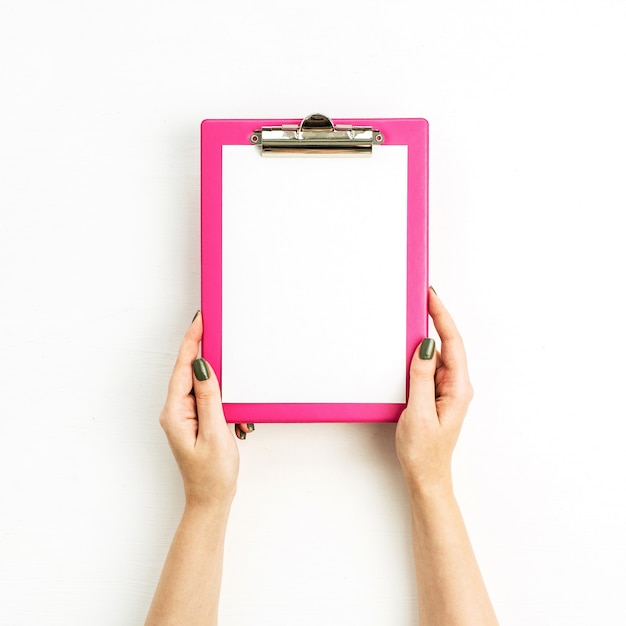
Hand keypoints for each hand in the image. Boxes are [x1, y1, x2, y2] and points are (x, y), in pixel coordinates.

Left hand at [159, 312, 238, 507]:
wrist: (210, 500)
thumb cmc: (212, 474)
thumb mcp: (215, 433)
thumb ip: (209, 397)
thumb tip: (202, 366)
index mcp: (176, 412)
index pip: (183, 368)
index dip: (191, 341)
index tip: (200, 320)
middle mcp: (176, 411)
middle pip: (188, 370)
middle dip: (202, 349)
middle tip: (214, 327)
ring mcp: (185, 416)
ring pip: (199, 383)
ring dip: (216, 376)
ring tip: (225, 367)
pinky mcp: (195, 420)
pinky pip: (206, 397)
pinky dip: (221, 394)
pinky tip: (232, 405)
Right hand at [396, 289, 473, 492]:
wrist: (425, 477)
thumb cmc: (425, 452)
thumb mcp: (419, 412)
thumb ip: (421, 377)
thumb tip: (424, 345)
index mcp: (458, 388)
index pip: (452, 342)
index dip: (442, 316)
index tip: (431, 296)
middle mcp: (455, 386)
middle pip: (446, 344)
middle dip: (433, 319)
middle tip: (418, 299)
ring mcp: (445, 390)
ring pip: (435, 355)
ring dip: (422, 339)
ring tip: (408, 321)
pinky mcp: (434, 395)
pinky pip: (427, 368)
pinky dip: (416, 356)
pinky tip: (406, 352)